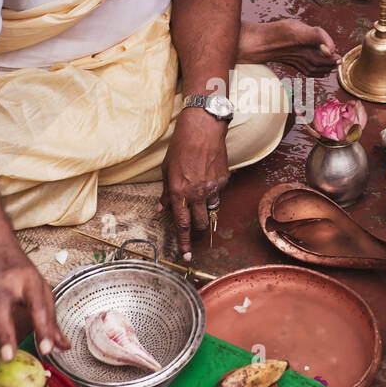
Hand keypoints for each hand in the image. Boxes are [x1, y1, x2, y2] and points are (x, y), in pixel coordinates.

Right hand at [0, 238, 69, 368]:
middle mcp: (4, 285)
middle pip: (2, 310)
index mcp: (28, 282)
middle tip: (9, 358)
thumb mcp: (41, 289)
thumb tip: (62, 347)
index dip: (43, 327)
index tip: (47, 348)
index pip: (38, 305)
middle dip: (4, 334)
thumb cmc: (21, 274)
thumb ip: (51, 320)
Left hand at [160, 107, 229, 259]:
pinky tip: (208, 177)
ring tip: (200, 195)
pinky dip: (213, 191)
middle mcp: (196, 194)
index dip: (183, 243)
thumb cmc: (180, 147)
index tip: (186, 256)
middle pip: (199, 224)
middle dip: (197, 230)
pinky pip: (218, 194)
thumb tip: (162, 208)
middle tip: (194, 227)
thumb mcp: (166, 170)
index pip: (181, 225)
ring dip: (205, 209)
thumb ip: (165, 192)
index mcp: (178, 193)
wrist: (202, 130)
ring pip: (211, 211)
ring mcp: (212, 188)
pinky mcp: (223, 181)